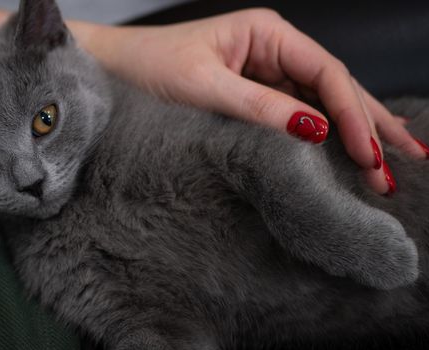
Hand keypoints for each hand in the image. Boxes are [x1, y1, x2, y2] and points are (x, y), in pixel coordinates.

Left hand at [73, 9, 428, 193]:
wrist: (110, 71)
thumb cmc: (148, 68)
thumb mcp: (204, 88)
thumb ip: (259, 108)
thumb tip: (316, 129)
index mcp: (266, 34)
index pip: (325, 73)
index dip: (352, 115)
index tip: (370, 155)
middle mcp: (271, 50)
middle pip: (333, 87)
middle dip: (367, 125)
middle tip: (403, 163)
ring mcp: (263, 74)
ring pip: (318, 105)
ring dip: (350, 135)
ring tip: (385, 168)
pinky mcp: (250, 97)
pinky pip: (293, 117)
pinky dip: (319, 138)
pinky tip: (342, 155)